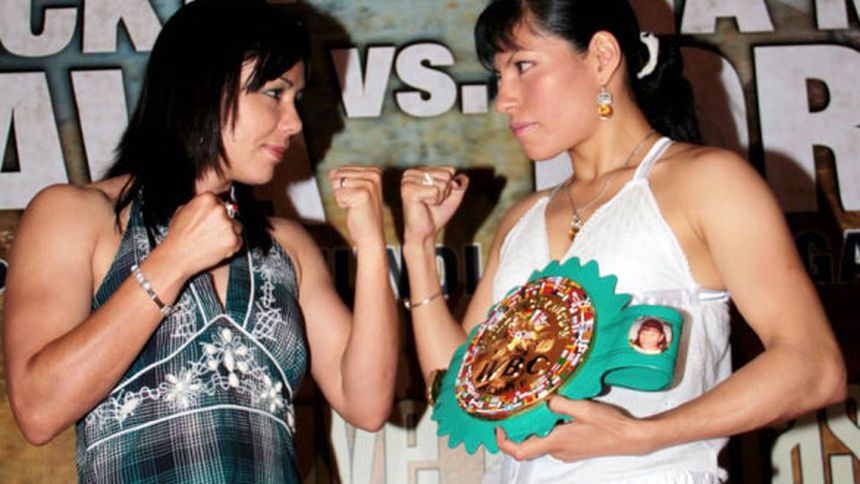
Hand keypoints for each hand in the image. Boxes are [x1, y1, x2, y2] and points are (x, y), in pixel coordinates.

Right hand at [158, 192, 243, 276]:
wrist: (177, 257)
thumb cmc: (178, 237)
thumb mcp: (182, 211)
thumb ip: (197, 205)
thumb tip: (206, 205)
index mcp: (207, 198)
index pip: (221, 201)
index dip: (216, 212)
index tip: (212, 219)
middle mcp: (219, 209)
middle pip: (230, 213)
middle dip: (223, 223)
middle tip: (211, 232)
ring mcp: (227, 224)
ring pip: (237, 227)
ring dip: (229, 234)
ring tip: (213, 241)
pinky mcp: (233, 239)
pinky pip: (239, 241)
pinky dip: (232, 246)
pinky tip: (217, 248)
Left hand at [328, 166, 385, 248]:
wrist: (370, 234)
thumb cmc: (362, 214)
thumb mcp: (353, 191)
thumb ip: (343, 178)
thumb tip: (331, 172)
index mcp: (374, 171)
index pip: (343, 169)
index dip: (344, 185)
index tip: (356, 196)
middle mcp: (374, 175)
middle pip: (339, 175)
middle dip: (341, 191)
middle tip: (355, 202)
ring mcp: (369, 184)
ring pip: (337, 184)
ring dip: (341, 197)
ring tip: (355, 205)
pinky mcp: (362, 194)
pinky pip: (338, 194)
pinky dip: (342, 204)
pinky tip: (354, 210)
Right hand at [400, 167, 467, 244]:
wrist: (425, 233)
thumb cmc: (437, 214)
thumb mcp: (453, 196)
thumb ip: (461, 183)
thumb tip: (461, 178)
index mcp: (420, 170)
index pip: (449, 169)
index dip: (449, 186)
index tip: (436, 196)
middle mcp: (411, 172)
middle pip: (446, 175)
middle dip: (444, 192)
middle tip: (432, 202)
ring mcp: (408, 180)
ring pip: (441, 183)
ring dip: (439, 197)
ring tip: (428, 204)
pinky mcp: (408, 190)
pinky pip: (435, 191)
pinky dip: (434, 201)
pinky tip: (424, 205)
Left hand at [496, 396, 653, 461]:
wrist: (631, 438)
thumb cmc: (609, 425)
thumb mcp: (583, 407)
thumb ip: (560, 403)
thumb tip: (545, 400)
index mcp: (556, 442)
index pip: (520, 451)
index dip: (504, 442)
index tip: (499, 427)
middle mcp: (559, 451)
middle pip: (528, 446)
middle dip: (518, 431)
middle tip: (513, 412)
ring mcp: (567, 452)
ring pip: (542, 442)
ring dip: (535, 428)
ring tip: (533, 408)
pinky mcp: (575, 449)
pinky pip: (554, 441)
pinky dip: (548, 429)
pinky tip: (554, 413)